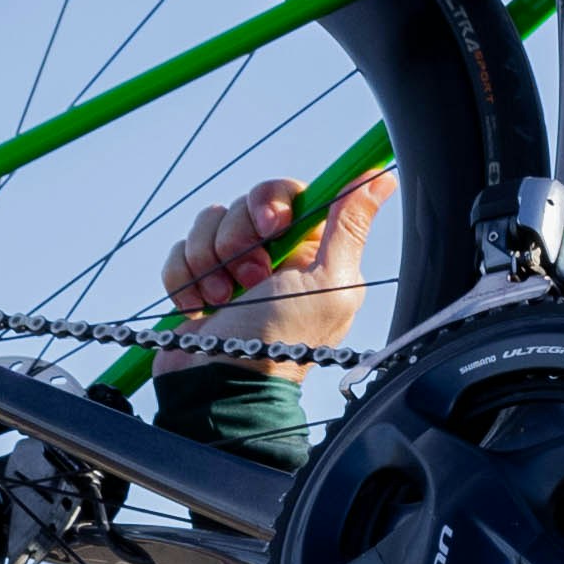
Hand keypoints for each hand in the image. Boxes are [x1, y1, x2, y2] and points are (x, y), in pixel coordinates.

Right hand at [159, 169, 394, 377]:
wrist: (221, 384)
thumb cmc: (281, 342)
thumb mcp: (328, 284)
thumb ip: (350, 227)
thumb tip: (383, 179)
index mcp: (310, 250)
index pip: (289, 192)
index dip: (273, 199)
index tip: (273, 225)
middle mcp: (272, 253)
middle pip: (245, 202)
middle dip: (238, 235)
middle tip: (250, 274)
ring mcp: (230, 266)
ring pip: (208, 222)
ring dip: (209, 259)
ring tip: (222, 298)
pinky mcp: (195, 278)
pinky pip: (179, 249)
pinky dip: (183, 277)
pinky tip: (199, 306)